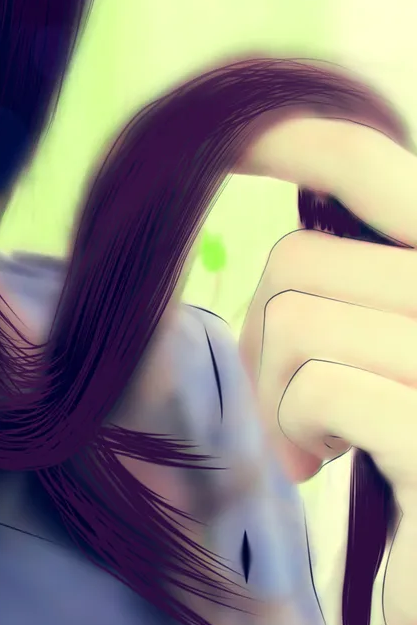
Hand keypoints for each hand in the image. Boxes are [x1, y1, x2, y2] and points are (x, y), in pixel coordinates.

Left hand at [235, 116, 416, 624]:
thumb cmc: (413, 484)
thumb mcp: (389, 358)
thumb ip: (356, 286)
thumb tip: (256, 196)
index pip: (370, 164)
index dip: (289, 140)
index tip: (225, 145)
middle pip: (302, 261)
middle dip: (266, 340)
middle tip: (293, 412)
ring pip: (299, 321)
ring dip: (281, 395)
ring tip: (320, 446)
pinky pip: (322, 385)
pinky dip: (300, 430)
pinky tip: (331, 467)